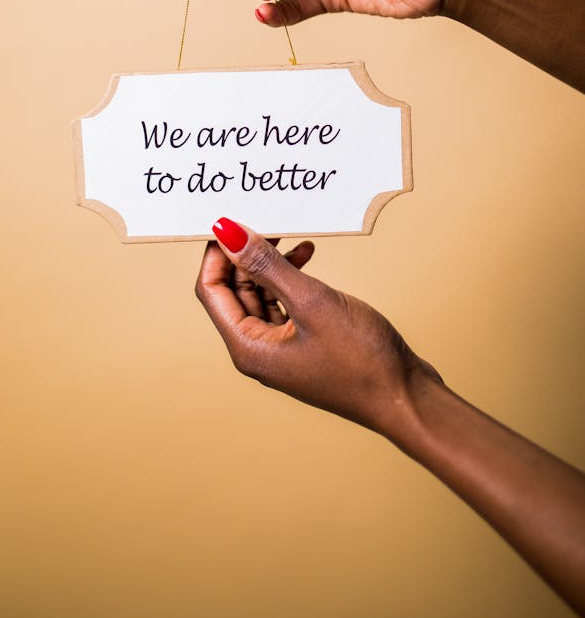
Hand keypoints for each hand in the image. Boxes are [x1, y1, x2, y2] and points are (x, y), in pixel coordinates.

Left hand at [196, 218, 584, 616]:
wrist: (406, 398)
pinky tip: (308, 255)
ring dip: (270, 263)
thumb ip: (267, 265)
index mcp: (248, 346)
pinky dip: (291, 278)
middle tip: (264, 219)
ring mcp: (281, 349)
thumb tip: (228, 234)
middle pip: (233, 290)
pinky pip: (283, 303)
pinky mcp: (303, 344)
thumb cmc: (361, 360)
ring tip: (291, 233)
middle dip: (244, 254)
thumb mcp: (311, 302)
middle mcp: (257, 350)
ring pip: (260, 294)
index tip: (231, 220)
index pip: (211, 290)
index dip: (217, 252)